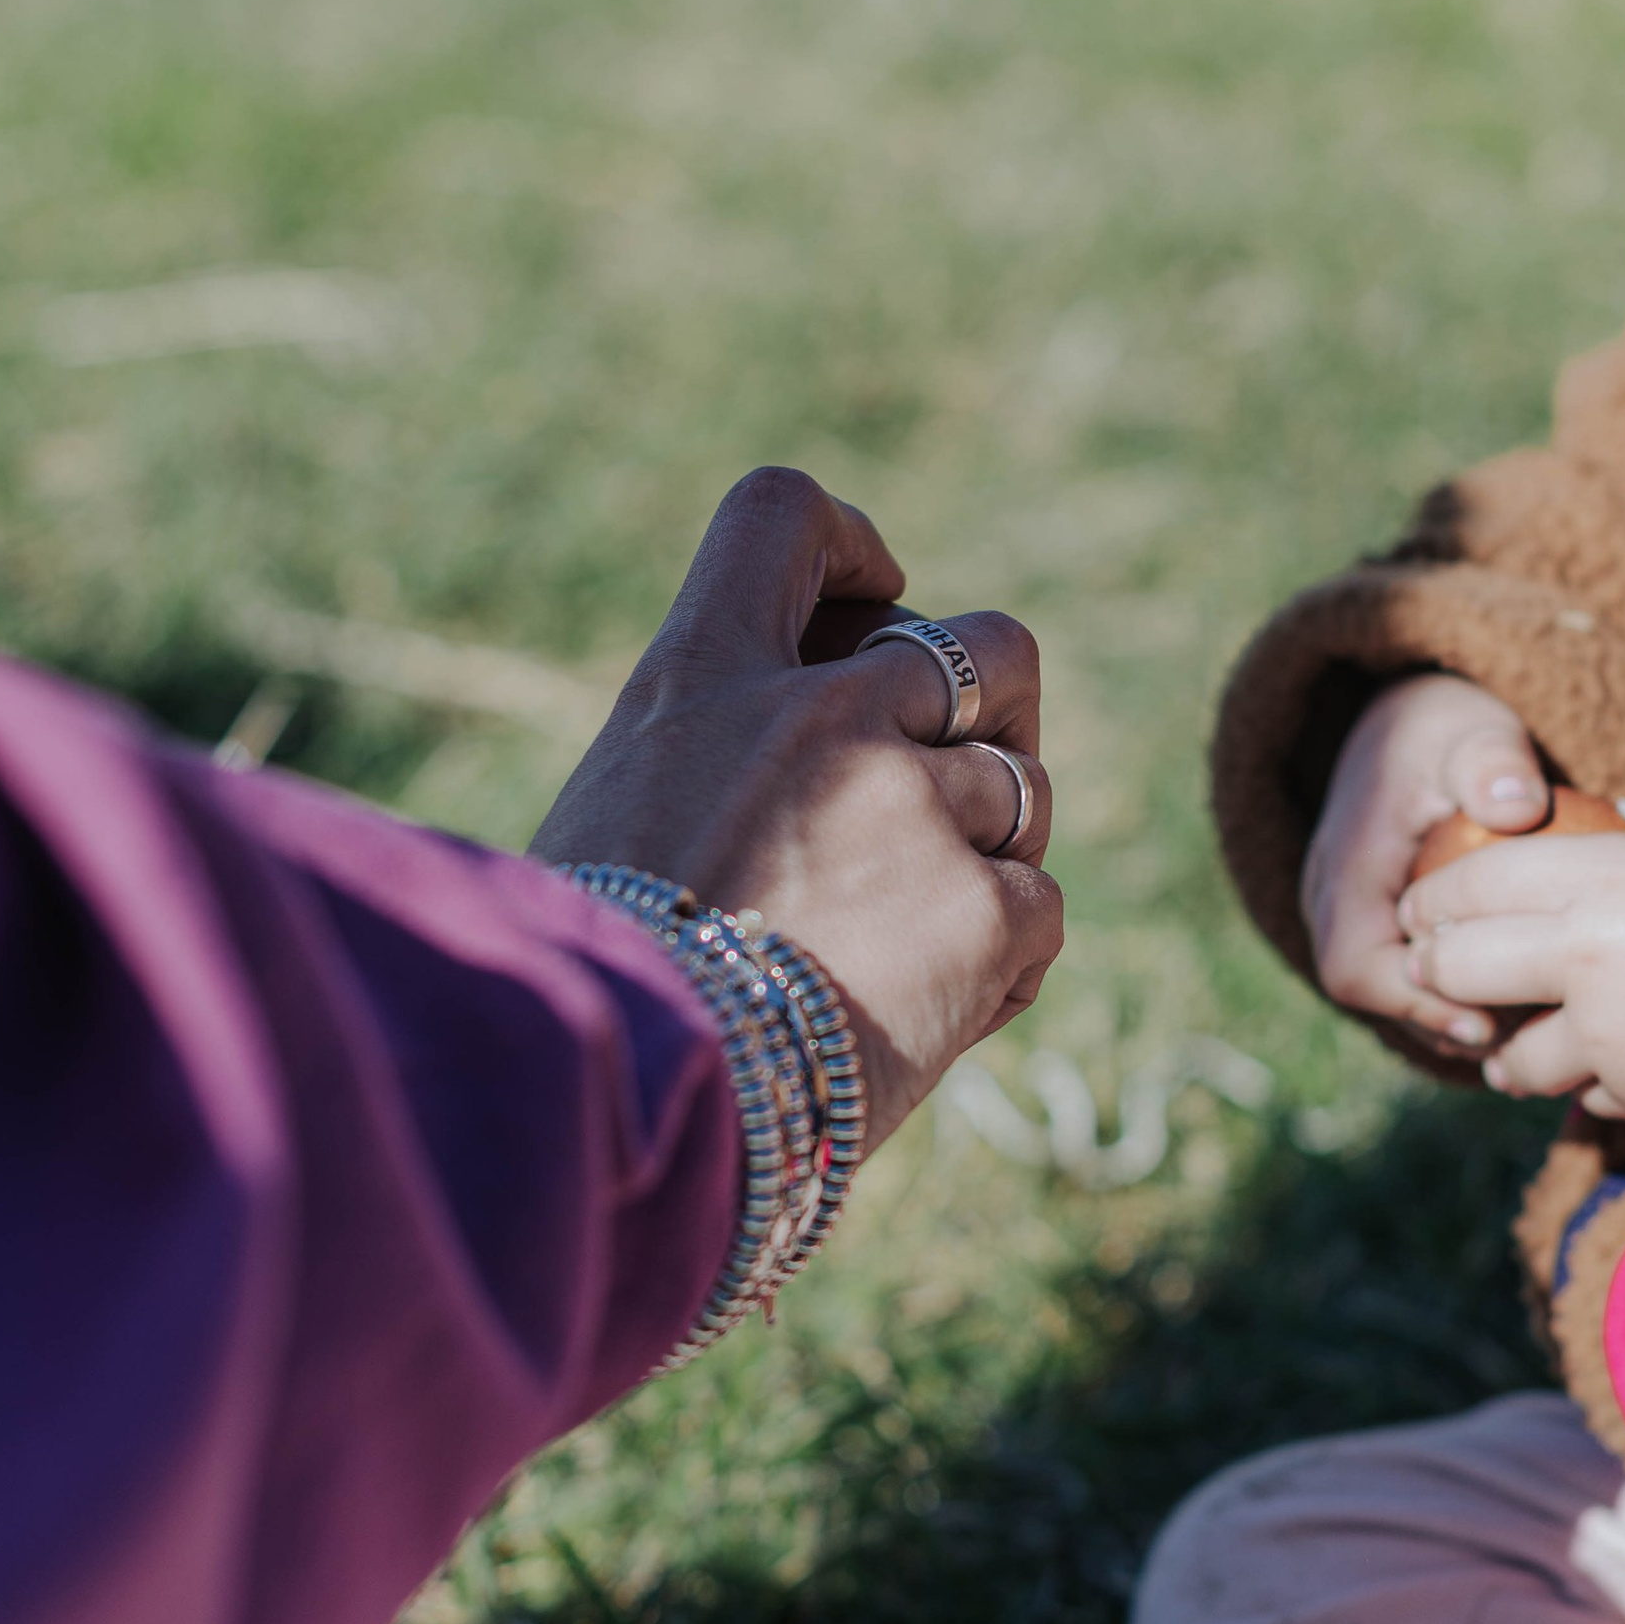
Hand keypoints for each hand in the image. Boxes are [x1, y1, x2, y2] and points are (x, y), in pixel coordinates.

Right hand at [530, 467, 1062, 1151]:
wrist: (620, 1106)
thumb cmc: (583, 994)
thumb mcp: (608, 830)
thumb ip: (711, 775)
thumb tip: (786, 807)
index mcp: (701, 678)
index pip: (781, 517)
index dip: (851, 550)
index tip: (873, 600)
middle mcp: (821, 713)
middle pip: (992, 646)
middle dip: (996, 711)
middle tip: (956, 794)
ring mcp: (912, 802)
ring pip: (1028, 786)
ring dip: (996, 853)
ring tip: (917, 944)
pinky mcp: (982, 906)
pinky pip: (1041, 908)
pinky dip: (1005, 966)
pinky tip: (933, 1021)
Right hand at [1301, 672, 1551, 1046]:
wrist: (1406, 722)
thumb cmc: (1446, 729)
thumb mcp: (1472, 730)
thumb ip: (1492, 762)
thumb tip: (1516, 807)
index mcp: (1346, 865)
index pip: (1355, 965)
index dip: (1414, 1004)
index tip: (1485, 1021)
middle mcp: (1330, 898)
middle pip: (1369, 992)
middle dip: (1437, 1021)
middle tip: (1516, 1041)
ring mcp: (1347, 912)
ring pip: (1384, 991)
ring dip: (1443, 1015)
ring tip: (1519, 1033)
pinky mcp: (1374, 920)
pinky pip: (1398, 976)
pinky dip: (1445, 997)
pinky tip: (1508, 1008)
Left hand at [1397, 802, 1624, 1117]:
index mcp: (1604, 878)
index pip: (1478, 879)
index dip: (1436, 893)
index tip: (1418, 906)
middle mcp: (1582, 957)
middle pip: (1460, 966)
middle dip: (1436, 971)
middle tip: (1428, 973)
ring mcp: (1603, 1038)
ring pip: (1513, 1058)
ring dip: (1507, 1056)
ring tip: (1506, 1055)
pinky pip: (1591, 1100)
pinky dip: (1590, 1093)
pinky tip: (1601, 1085)